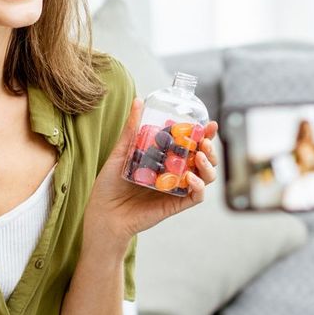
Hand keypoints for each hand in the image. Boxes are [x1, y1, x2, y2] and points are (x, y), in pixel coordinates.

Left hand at [84, 98, 218, 244]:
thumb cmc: (109, 185)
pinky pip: (195, 197)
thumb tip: (138, 100)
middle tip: (205, 140)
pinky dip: (198, 187)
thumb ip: (131, 129)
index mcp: (165, 160)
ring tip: (199, 155)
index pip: (190, 145)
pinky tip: (192, 178)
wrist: (103, 214)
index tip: (209, 125)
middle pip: (203, 159)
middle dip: (210, 148)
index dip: (204, 135)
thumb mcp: (121, 153)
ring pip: (205, 177)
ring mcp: (177, 189)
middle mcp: (175, 174)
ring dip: (208, 165)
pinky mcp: (175, 205)